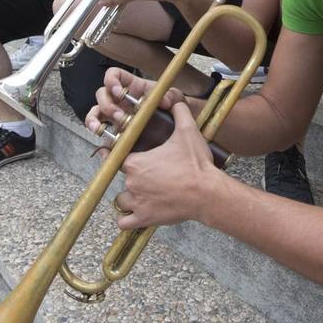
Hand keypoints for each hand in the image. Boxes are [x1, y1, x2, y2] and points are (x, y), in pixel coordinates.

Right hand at [85, 67, 186, 137]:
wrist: (179, 127)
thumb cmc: (175, 108)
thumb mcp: (177, 98)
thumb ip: (172, 96)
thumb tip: (163, 101)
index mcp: (133, 87)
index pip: (113, 75)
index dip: (111, 80)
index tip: (118, 92)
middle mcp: (121, 100)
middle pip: (101, 94)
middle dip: (107, 105)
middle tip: (120, 116)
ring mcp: (117, 116)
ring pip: (95, 112)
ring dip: (95, 119)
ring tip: (101, 129)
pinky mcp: (117, 133)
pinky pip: (102, 134)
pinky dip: (99, 138)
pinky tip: (103, 142)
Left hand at [115, 102, 218, 229]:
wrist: (208, 192)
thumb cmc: (196, 163)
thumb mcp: (188, 131)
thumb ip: (179, 111)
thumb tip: (175, 100)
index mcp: (135, 162)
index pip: (115, 156)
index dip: (117, 155)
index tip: (121, 155)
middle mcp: (132, 182)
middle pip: (122, 178)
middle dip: (133, 176)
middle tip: (150, 175)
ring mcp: (137, 202)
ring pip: (122, 200)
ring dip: (130, 197)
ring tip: (145, 194)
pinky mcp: (144, 218)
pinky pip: (125, 222)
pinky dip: (128, 219)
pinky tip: (137, 213)